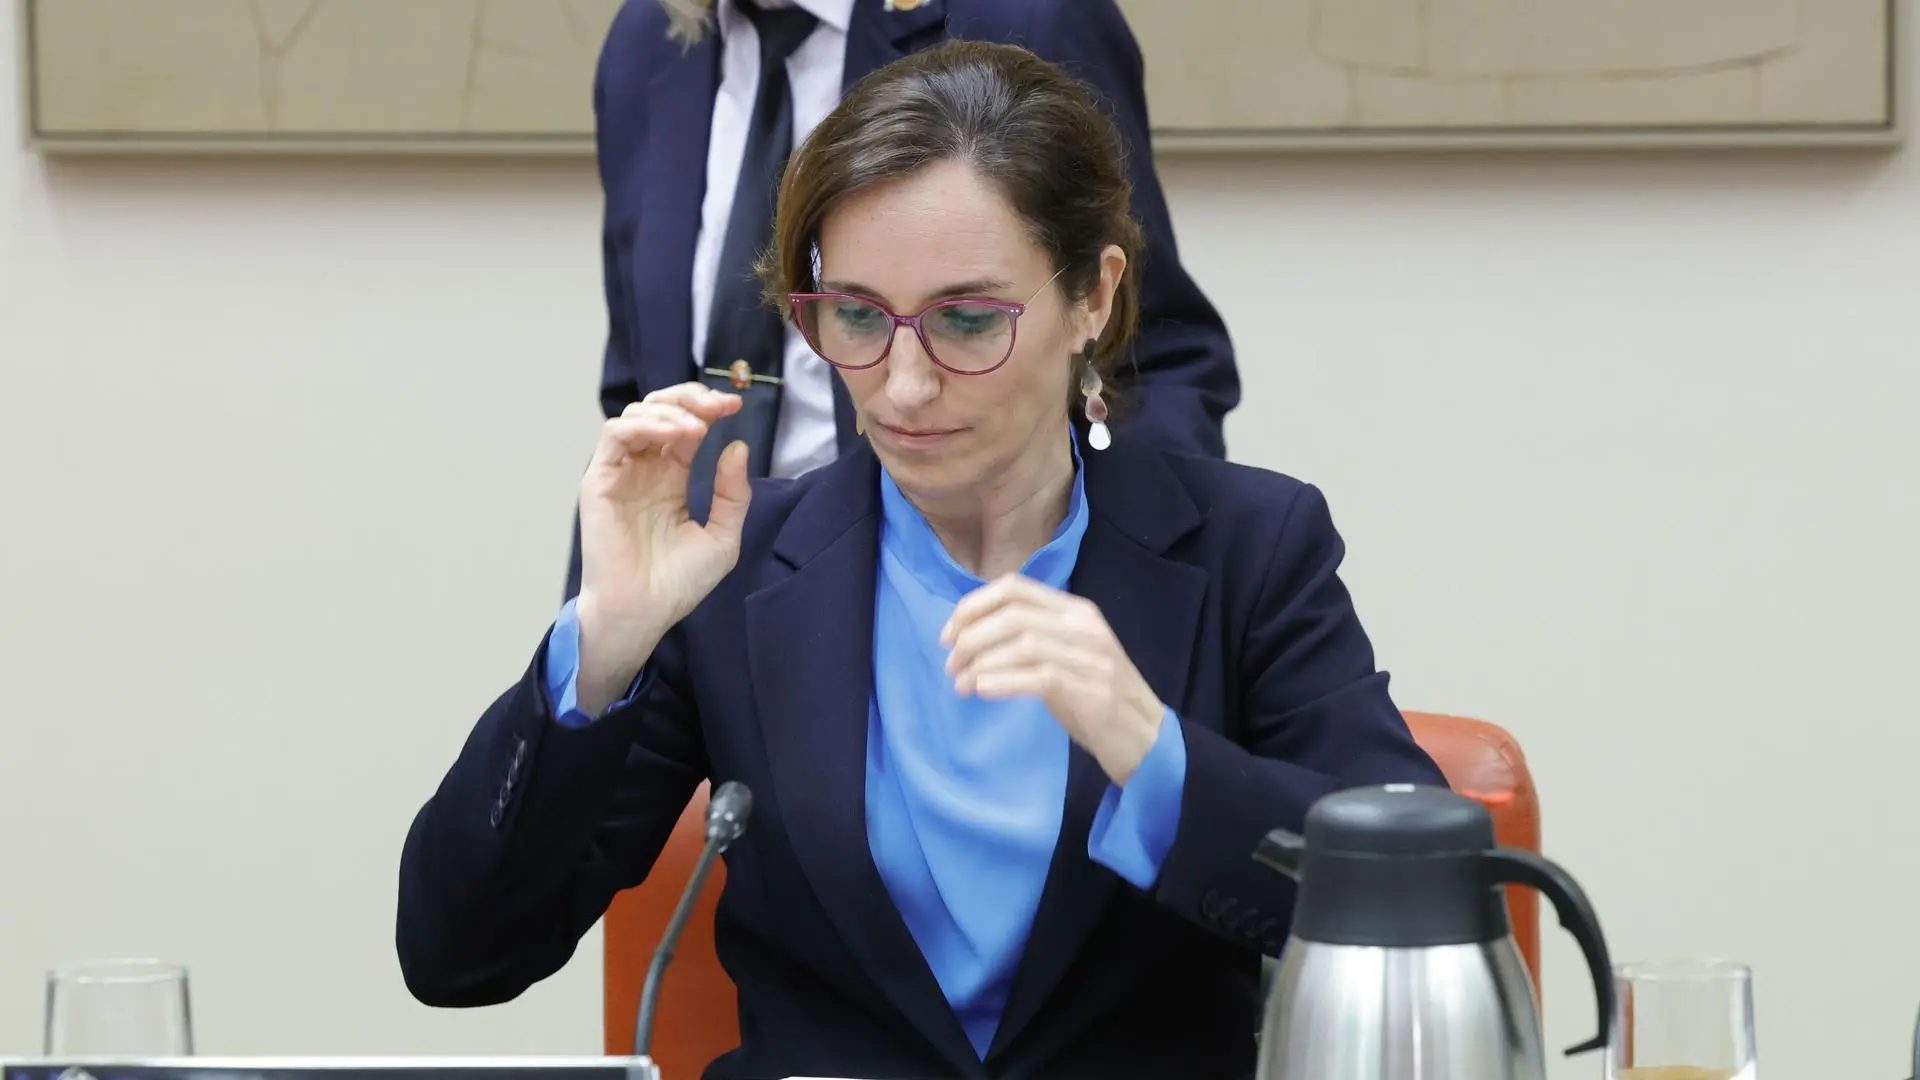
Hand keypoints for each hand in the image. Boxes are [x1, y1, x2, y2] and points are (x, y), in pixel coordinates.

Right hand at [575, 383, 750, 713]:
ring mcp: (620, 473)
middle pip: (660, 409)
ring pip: (636, 415)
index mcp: (670, 478)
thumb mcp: (722, 536)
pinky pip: (615, 435)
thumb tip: (735, 446)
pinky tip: (675, 435)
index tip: (736, 406)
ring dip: (669, 410)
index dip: (708, 409)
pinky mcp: (599, 481)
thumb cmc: (678, 583)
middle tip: (720, 404)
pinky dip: (645, 425)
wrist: (644, 612)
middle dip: (691, 398)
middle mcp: (643, 469)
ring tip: (697, 426)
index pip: (686, 426)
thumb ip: (732, 493)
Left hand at [941, 575, 1164, 784]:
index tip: (948, 634)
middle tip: (951, 666)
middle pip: (1013, 614)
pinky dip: (1003, 681)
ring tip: (960, 685)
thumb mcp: (1065, 656)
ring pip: (1023, 643)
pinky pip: (1039, 676)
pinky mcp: (1093, 692)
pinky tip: (982, 691)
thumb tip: (973, 637)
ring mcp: (1091, 658)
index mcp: (1076, 611)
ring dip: (981, 663)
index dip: (973, 606)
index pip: (1015, 587)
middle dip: (971, 637)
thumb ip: (1031, 639)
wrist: (1145, 738)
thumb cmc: (1096, 699)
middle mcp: (1084, 627)